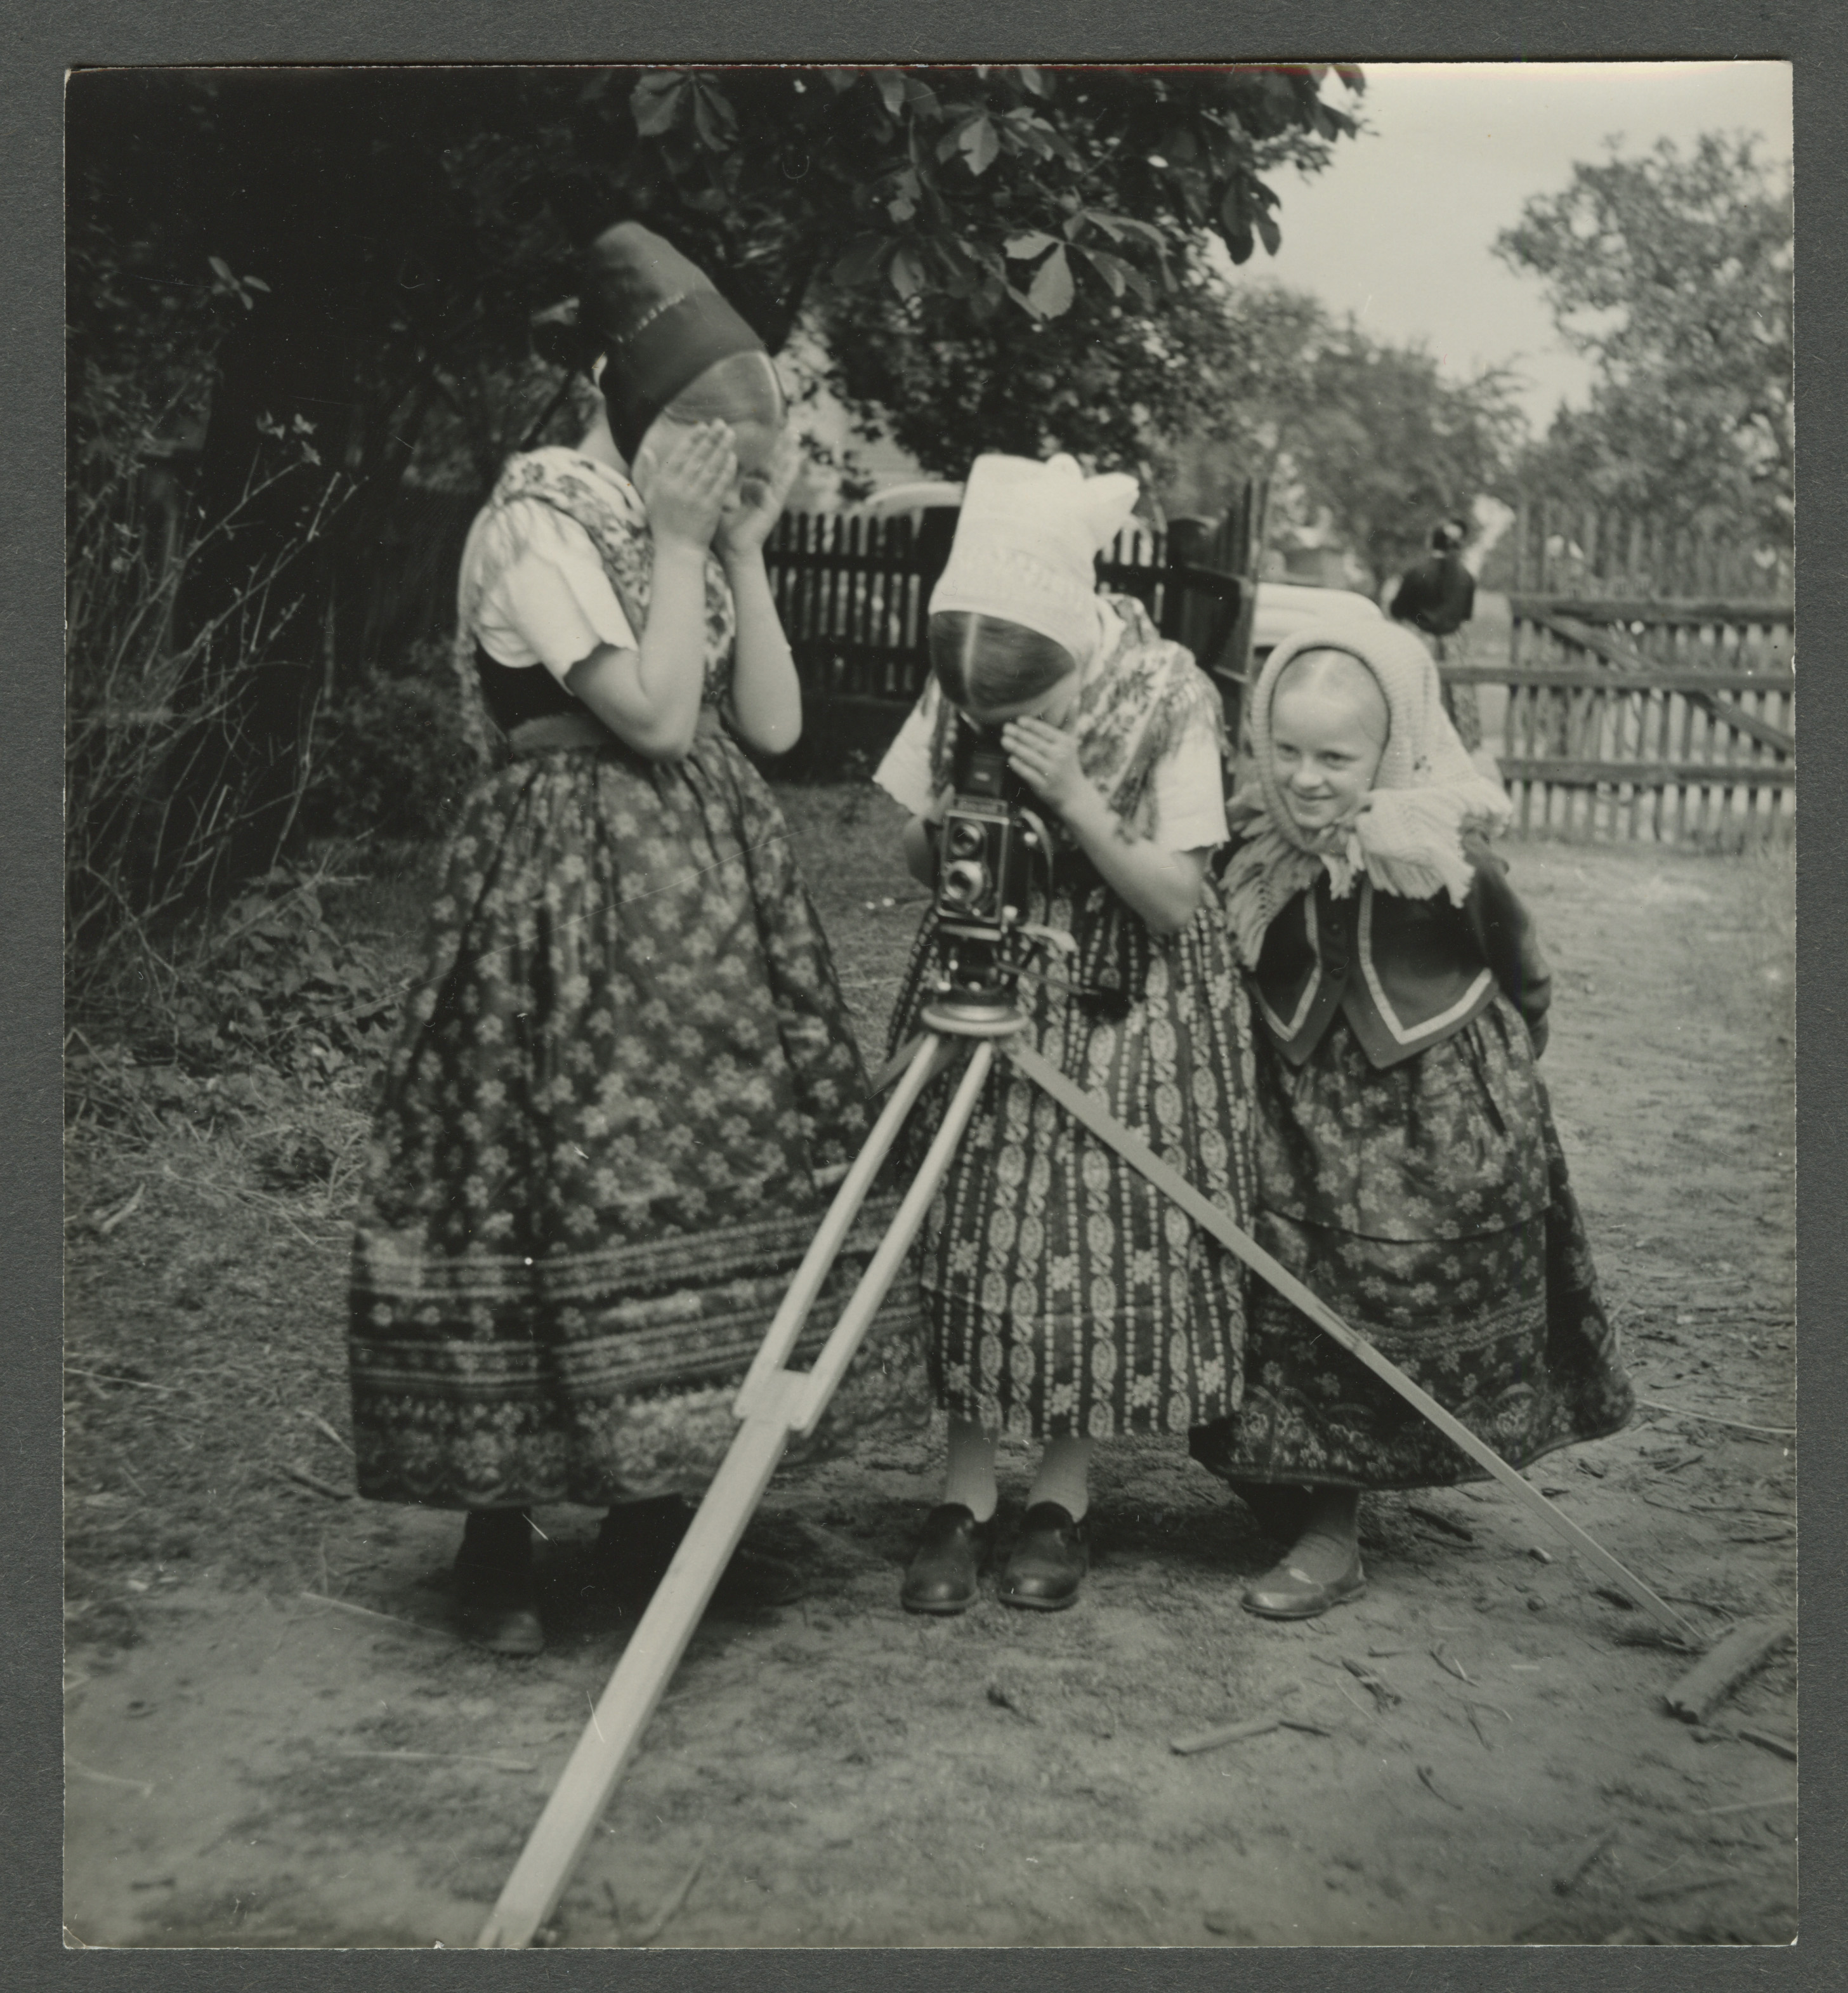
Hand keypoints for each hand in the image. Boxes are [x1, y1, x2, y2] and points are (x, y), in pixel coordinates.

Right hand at [646, 421, 737, 551]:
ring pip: (710, 468)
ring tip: (731, 435)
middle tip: (722, 424)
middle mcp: (678, 488)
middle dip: (711, 438)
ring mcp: (694, 498)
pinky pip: (720, 485)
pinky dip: (727, 470)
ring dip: (721, 449)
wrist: (677, 550)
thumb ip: (648, 473)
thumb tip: (647, 450)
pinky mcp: (709, 509)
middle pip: (697, 457)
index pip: (680, 454)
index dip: (693, 438)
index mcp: (663, 483)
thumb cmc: (663, 524)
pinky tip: (733, 458)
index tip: (704, 426)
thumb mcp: (650, 497)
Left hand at [717, 430, 799, 557]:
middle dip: (779, 444)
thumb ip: (716, 482)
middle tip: (788, 426)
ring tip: (795, 434)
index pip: (752, 461)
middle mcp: (761, 490)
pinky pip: (783, 484)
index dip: (758, 445)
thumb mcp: (716, 500)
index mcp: (746, 488)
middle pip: (771, 461)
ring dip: (788, 451)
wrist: (733, 553)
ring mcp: (769, 496)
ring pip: (780, 468)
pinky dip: (789, 471)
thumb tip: (705, 461)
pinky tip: (796, 458)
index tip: (764, 428)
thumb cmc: (721, 531)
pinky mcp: (774, 504)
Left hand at [1001, 715, 1089, 816]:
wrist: (1075, 794)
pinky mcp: (1043, 786)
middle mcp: (1059, 756)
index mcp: (1066, 743)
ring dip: (1015, 747)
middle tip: (1006, 728)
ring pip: (1030, 757)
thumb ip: (1070, 721)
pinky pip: (1028, 773)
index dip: (1031, 725)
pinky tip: (1010, 759)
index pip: (1046, 731)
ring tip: (1004, 740)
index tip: (1019, 720)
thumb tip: (1074, 699)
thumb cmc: (1069, 764)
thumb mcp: (1072, 742)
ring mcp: (1051, 772)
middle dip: (1019, 734)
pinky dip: (1018, 766)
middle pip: (1035, 743)